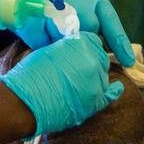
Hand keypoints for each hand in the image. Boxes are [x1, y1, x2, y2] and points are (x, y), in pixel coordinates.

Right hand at [0, 0, 134, 66]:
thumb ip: (90, 12)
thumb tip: (102, 43)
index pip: (108, 19)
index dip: (120, 42)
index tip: (130, 62)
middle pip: (85, 35)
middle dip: (79, 38)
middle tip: (65, 28)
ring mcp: (50, 8)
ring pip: (64, 43)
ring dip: (59, 41)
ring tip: (48, 24)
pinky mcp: (32, 19)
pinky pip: (44, 44)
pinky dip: (42, 41)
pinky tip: (37, 28)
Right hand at [0, 32, 124, 135]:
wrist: (26, 101)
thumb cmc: (31, 73)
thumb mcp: (51, 49)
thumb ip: (69, 47)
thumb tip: (74, 52)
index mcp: (82, 43)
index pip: (94, 40)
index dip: (86, 46)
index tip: (79, 52)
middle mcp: (94, 60)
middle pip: (101, 57)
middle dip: (92, 60)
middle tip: (77, 68)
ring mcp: (97, 82)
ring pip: (103, 75)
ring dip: (95, 76)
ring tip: (80, 81)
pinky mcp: (96, 102)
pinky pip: (110, 95)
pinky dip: (114, 91)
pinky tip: (117, 88)